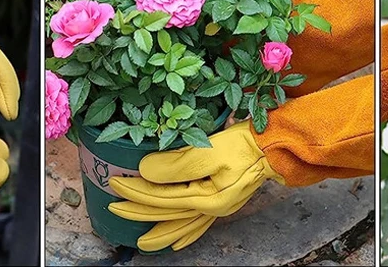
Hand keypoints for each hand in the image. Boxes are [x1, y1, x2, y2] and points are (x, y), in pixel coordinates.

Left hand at [107, 121, 283, 251]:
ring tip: (142, 241)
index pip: (160, 197)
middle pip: (167, 213)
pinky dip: (185, 234)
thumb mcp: (209, 150)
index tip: (114, 183)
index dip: (135, 191)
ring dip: (160, 231)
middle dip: (138, 211)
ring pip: (182, 224)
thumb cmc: (243, 145)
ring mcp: (217, 207)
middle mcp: (210, 208)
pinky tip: (177, 243)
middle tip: (113, 208)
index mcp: (205, 198)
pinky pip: (199, 225)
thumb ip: (176, 164)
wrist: (274, 147)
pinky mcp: (223, 201)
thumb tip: (145, 171)